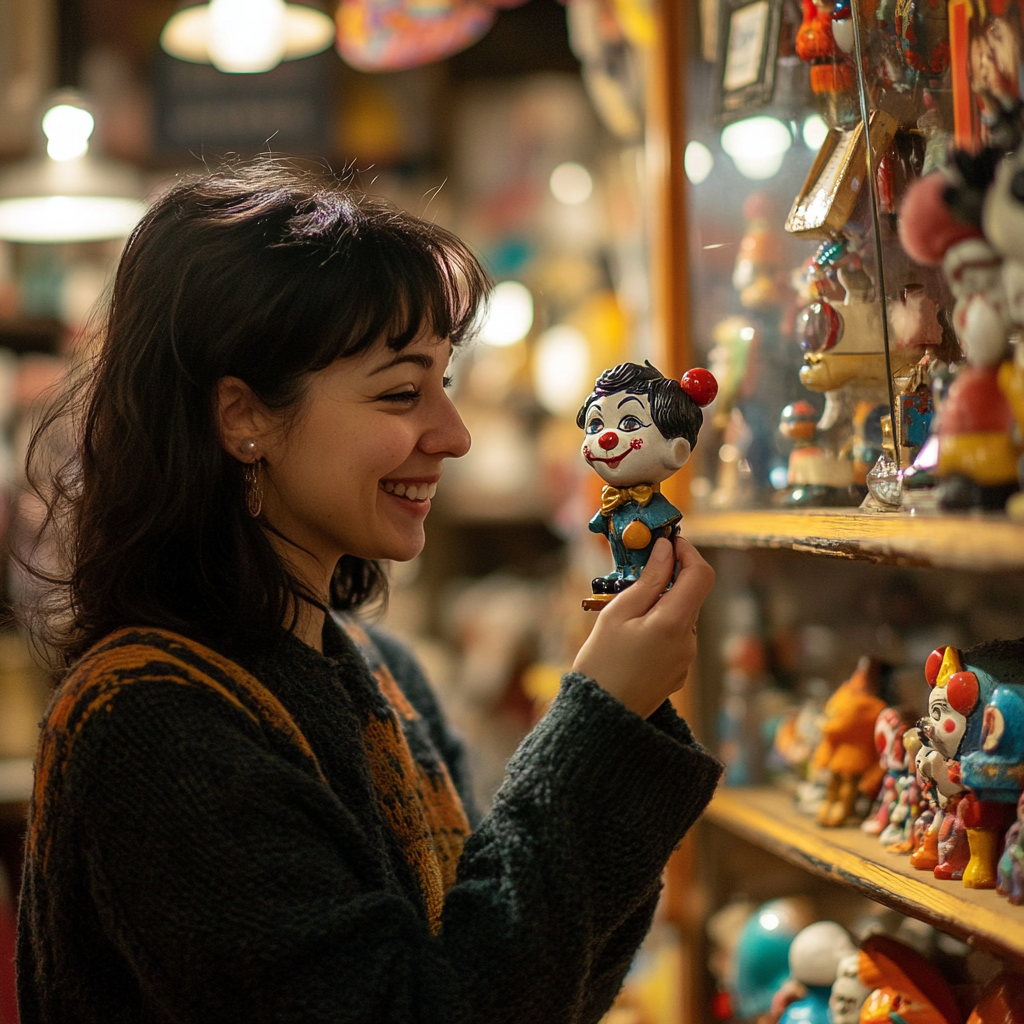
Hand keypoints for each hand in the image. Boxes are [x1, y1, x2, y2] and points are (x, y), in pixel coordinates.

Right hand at [572, 535, 714, 717]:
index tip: (667, 543)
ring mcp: (686, 659)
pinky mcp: (678, 672)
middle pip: (691, 594)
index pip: (701, 574)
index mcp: (675, 623)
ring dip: (662, 603)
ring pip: (681, 615)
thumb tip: (666, 550)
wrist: (601, 713)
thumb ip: (648, 579)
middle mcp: (688, 641)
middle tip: (637, 571)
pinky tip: (632, 636)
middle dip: (670, 577)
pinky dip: (659, 625)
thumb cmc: (602, 662)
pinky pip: (675, 637)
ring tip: (627, 610)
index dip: (687, 552)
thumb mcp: (618, 612)